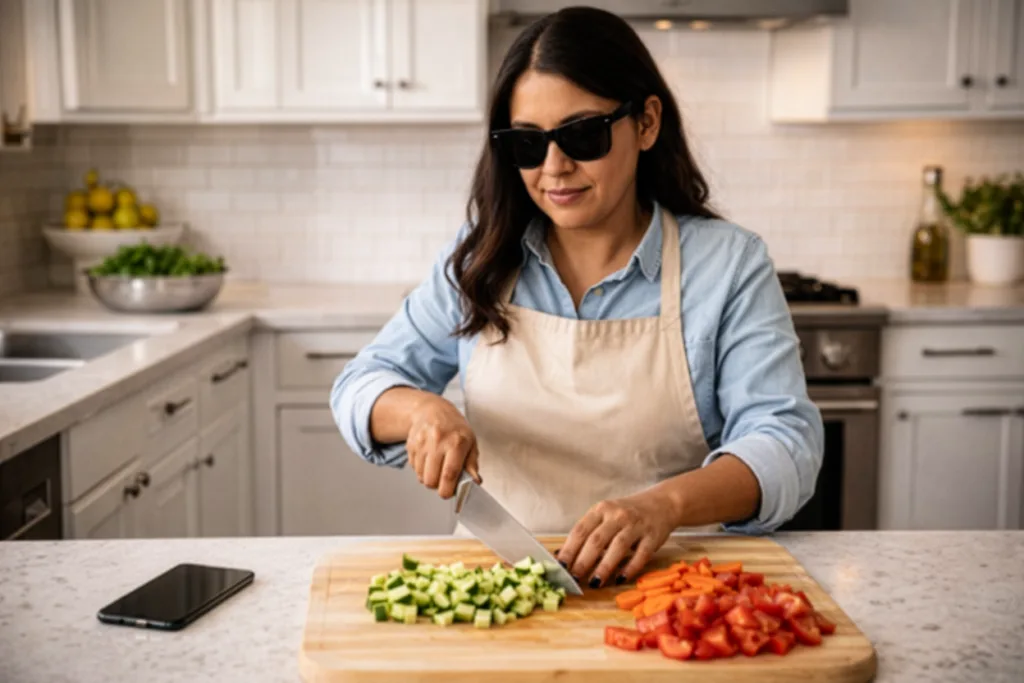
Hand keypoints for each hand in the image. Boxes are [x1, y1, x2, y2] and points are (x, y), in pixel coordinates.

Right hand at [406, 394, 480, 498]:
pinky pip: (414, 468)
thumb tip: (475, 482)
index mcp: (456, 442)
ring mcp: (422, 443)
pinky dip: (421, 470)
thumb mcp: (470, 442)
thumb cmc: (454, 428)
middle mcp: (438, 442)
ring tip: (437, 468)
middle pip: (431, 479)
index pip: (450, 473)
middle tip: (443, 481)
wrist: (432, 410)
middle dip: (437, 486)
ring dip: (429, 478)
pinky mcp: (411, 445)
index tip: (449, 494)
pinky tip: (429, 460)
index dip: (448, 490)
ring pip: (421, 476)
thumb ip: (472, 464)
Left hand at [556, 490, 676, 588]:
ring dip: (604, 566)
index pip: (581, 530)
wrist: (661, 504)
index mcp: (601, 510)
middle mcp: (618, 515)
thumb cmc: (626, 514)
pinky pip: (641, 554)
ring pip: (618, 546)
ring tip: (594, 583)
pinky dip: (630, 567)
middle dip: (583, 561)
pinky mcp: (653, 536)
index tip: (560, 567)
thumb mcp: (605, 517)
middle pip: (597, 539)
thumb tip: (561, 555)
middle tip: (573, 578)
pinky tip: (620, 579)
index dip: (569, 549)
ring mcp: (636, 525)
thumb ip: (587, 534)